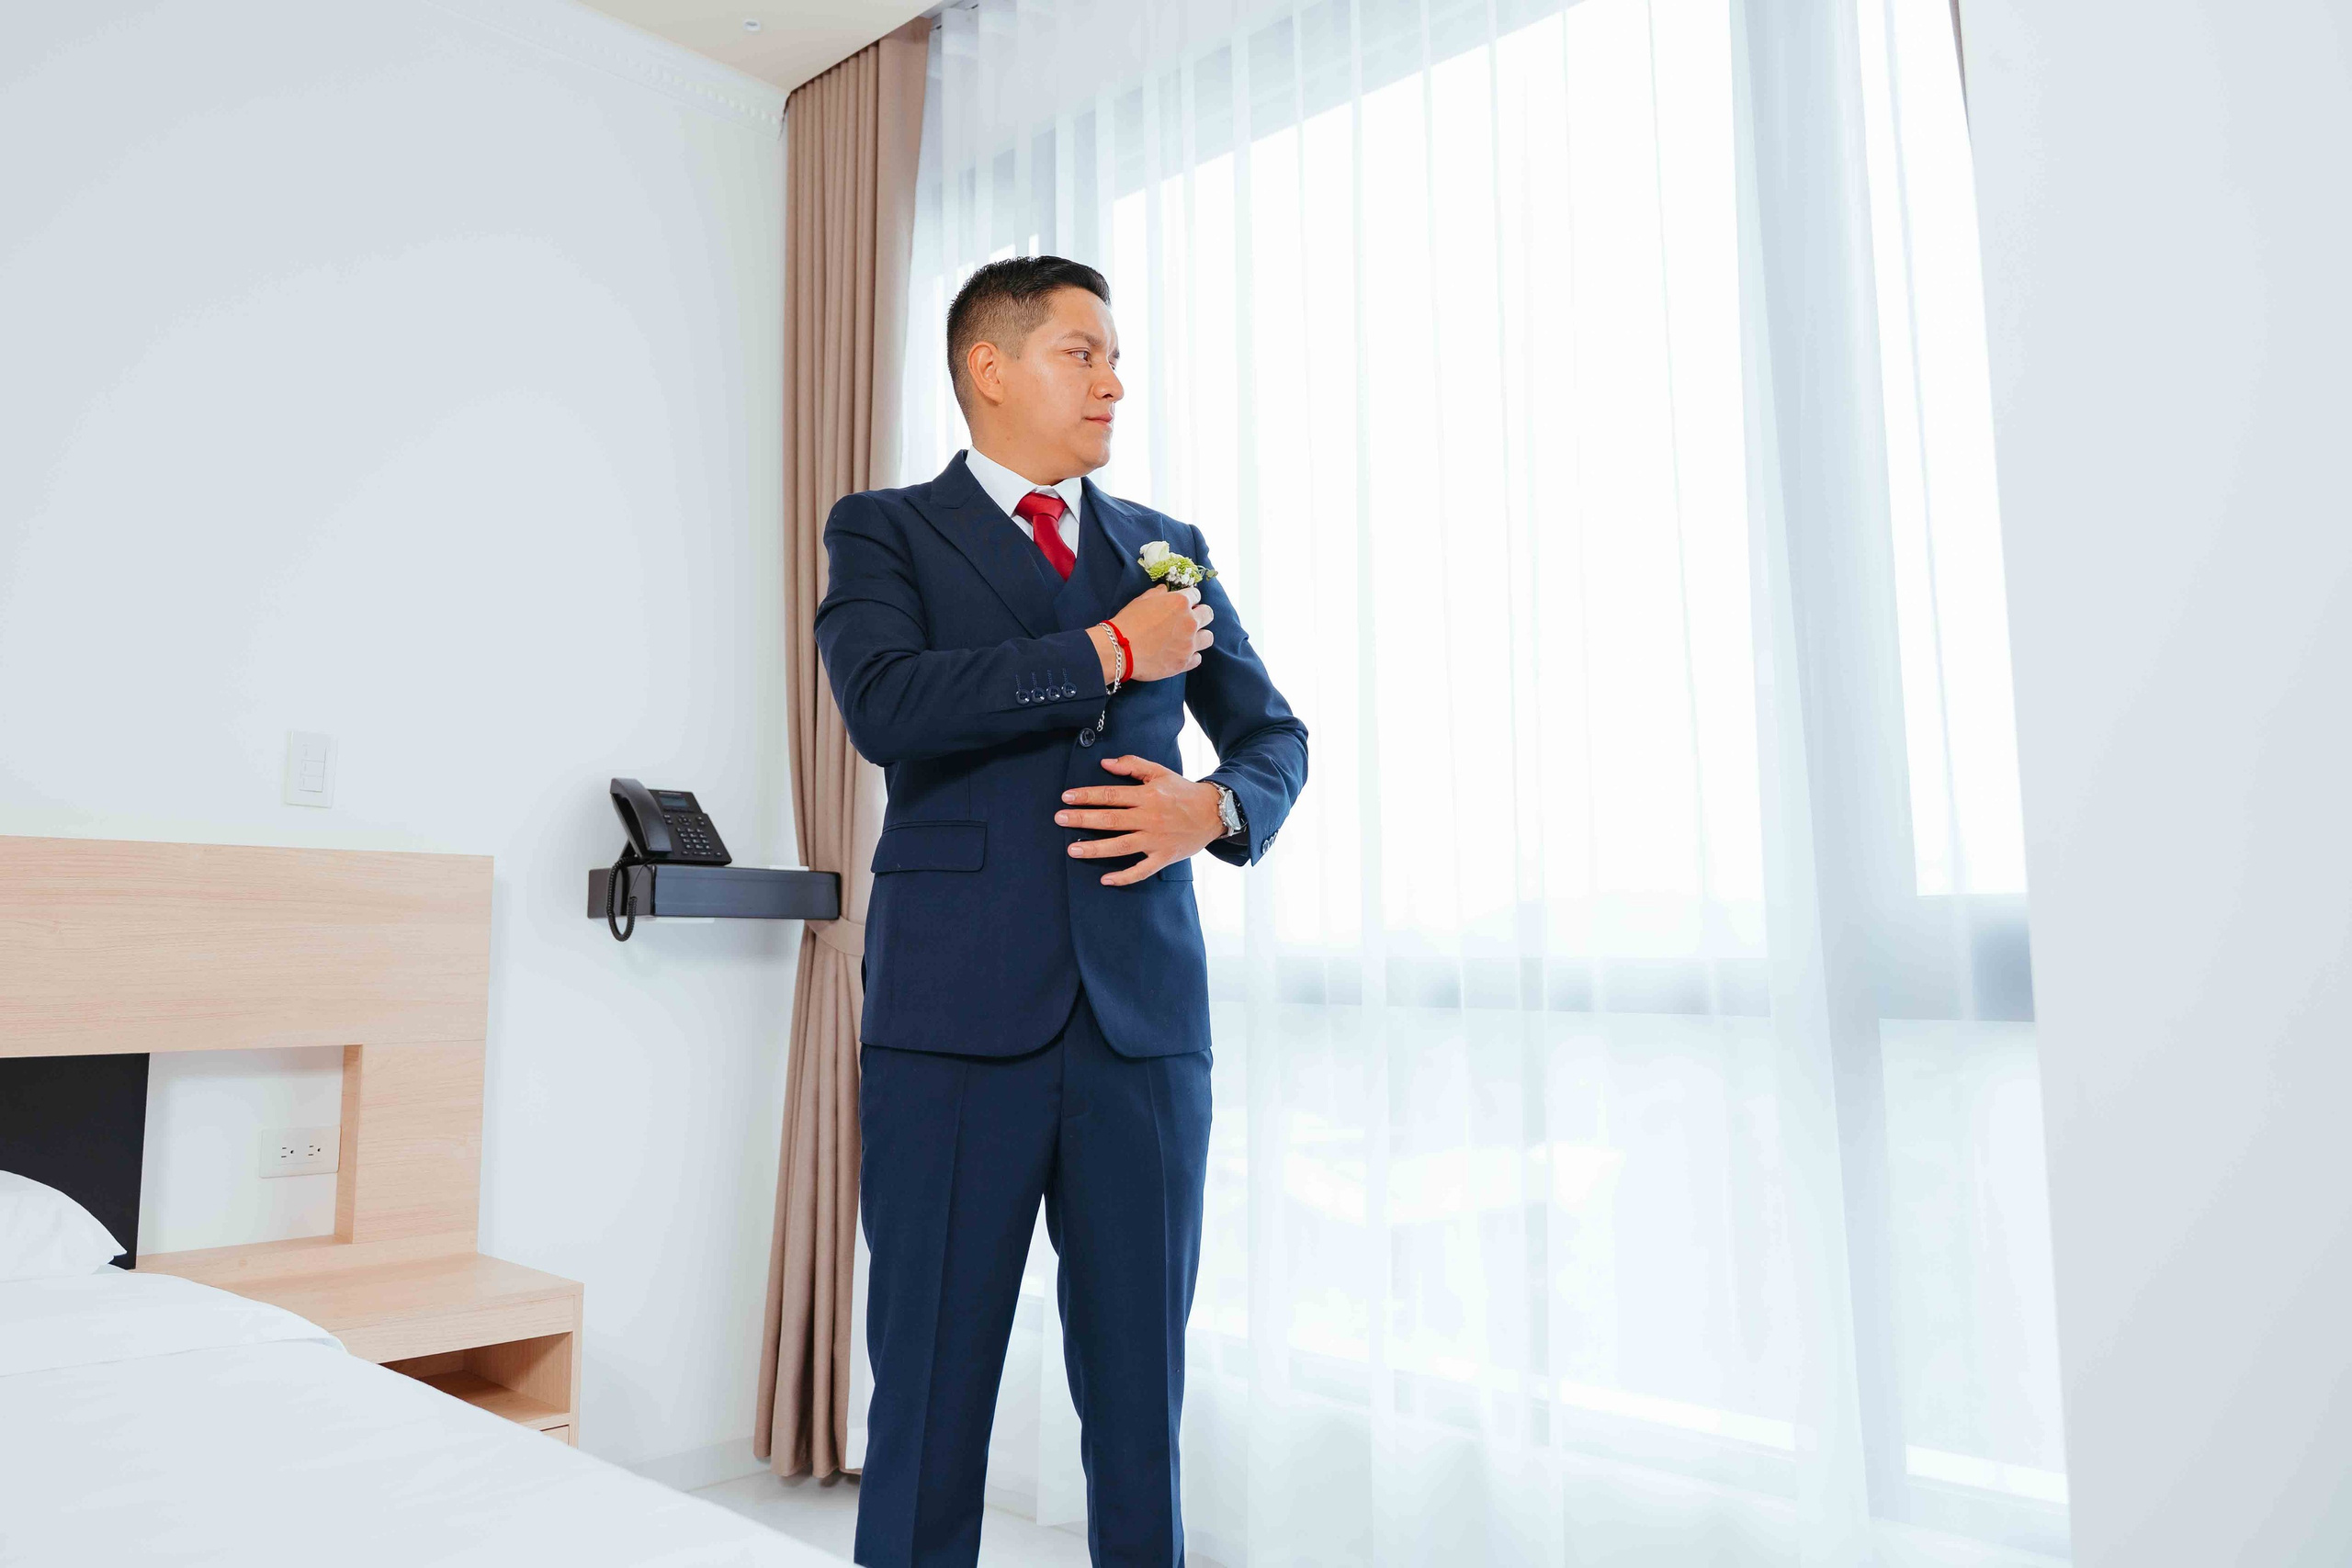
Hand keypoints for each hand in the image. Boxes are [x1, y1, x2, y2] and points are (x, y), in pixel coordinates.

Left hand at [1056, 754, 1223, 884]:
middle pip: (1110, 820)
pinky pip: (1142, 870)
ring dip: (1095, 849)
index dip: (1087, 796)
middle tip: (1060, 819)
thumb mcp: (1160, 772)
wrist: (1213, 812)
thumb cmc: (1182, 791)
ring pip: (1120, 846)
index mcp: (1147, 796)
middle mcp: (1149, 818)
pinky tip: (1105, 879)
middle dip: (1082, 819)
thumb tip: (1105, 764)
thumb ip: (1133, 766)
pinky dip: (1124, 877)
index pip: (1111, 795)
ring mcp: (1155, 840)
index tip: (1067, 797)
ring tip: (1072, 850)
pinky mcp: (1163, 857)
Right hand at [1106, 585, 1212, 681]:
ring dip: (1200, 636)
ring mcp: (1189, 643)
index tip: (1184, 604)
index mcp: (1180, 602)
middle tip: (1189, 620)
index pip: (1196, 595)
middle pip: (1208, 614)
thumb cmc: (1128, 622)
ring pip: (1208, 637)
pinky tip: (1180, 654)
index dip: (1190, 599)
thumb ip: (1157, 594)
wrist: (1120, 649)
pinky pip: (1198, 658)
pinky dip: (1191, 656)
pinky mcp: (1184, 662)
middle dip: (1201, 615)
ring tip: (1188, 639)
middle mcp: (1190, 621)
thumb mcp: (1141, 600)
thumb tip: (1164, 590)